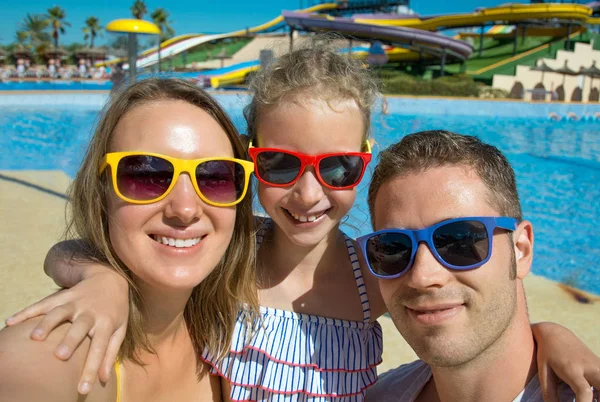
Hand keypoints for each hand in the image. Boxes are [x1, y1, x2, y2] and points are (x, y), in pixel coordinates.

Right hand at [5, 265, 128, 393]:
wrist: (110, 279)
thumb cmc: (114, 310)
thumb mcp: (120, 329)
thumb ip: (111, 352)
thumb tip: (103, 378)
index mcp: (106, 323)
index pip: (100, 348)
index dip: (92, 369)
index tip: (83, 389)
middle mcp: (90, 312)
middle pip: (79, 327)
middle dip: (69, 340)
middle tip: (59, 355)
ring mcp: (75, 302)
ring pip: (60, 312)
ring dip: (47, 323)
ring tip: (34, 338)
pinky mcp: (62, 296)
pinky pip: (43, 304)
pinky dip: (27, 312)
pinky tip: (11, 322)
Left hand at [533, 322, 599, 401]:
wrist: (556, 334)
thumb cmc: (548, 355)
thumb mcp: (544, 372)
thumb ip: (549, 393)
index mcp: (572, 369)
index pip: (584, 391)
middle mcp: (589, 367)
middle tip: (589, 401)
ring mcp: (598, 365)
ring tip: (592, 399)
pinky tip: (595, 396)